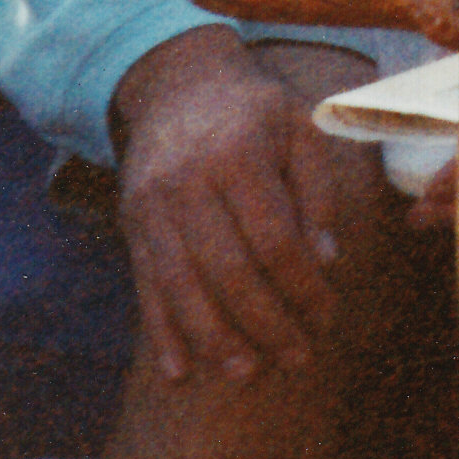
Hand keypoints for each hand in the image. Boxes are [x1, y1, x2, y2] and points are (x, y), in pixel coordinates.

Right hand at [107, 28, 374, 383]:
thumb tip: (327, 260)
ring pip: (180, 286)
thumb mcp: (301, 128)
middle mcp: (187, 184)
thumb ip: (317, 191)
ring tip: (245, 373)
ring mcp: (151, 208)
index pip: (272, 237)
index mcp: (238, 156)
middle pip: (226, 269)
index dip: (301, 282)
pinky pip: (144, 287)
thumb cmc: (254, 111)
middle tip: (296, 357)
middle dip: (264, 321)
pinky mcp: (131, 227)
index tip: (327, 313)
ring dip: (212, 337)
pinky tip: (178, 370)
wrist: (176, 84)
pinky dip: (160, 333)